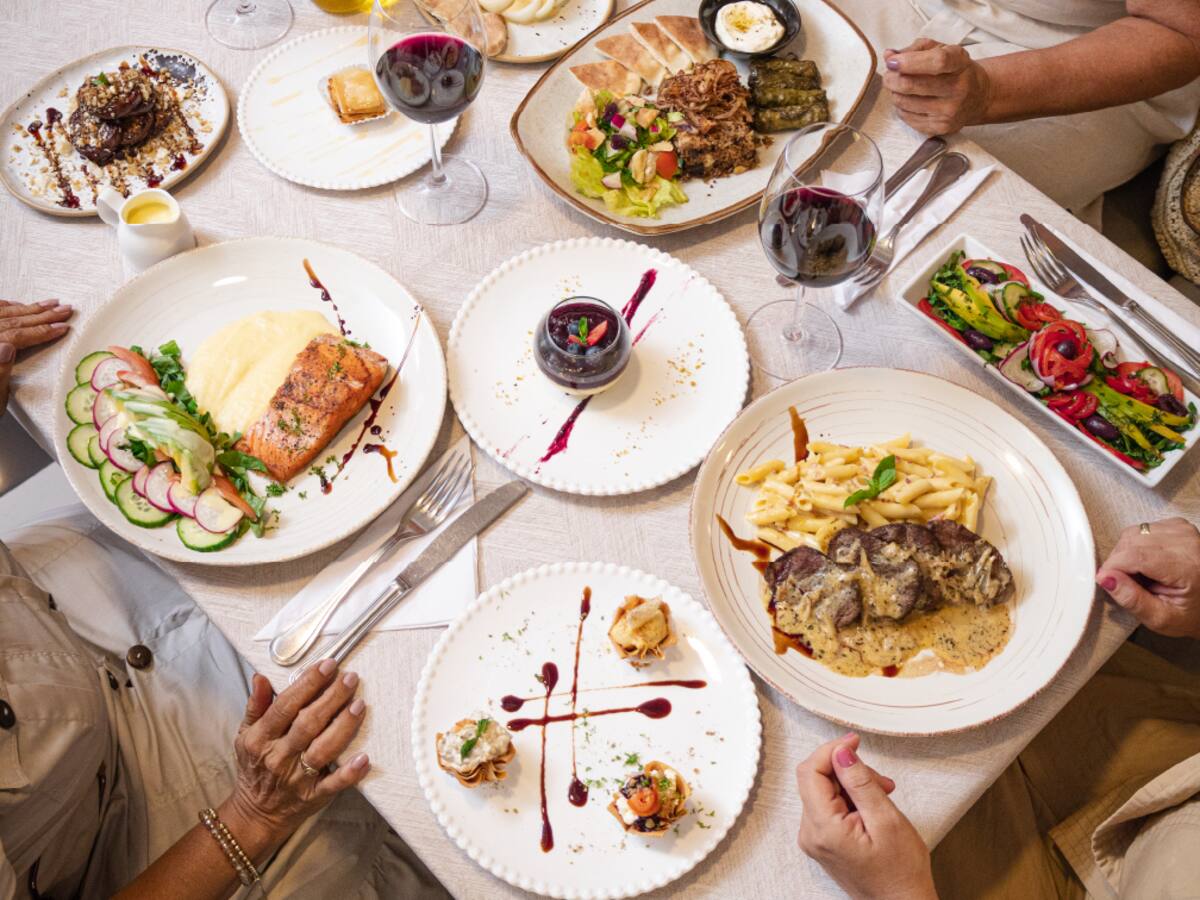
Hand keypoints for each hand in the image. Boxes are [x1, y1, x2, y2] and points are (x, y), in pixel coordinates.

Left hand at [0, 299, 72, 415]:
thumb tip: (7, 347)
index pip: (16, 336)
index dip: (41, 331)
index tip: (61, 327)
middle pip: (11, 322)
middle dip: (40, 315)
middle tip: (63, 310)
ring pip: (2, 315)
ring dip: (28, 309)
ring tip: (49, 305)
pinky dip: (6, 307)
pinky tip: (17, 305)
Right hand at [224, 660, 369, 852]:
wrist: (255, 814)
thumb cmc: (255, 767)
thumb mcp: (246, 735)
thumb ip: (256, 706)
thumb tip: (261, 677)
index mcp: (261, 738)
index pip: (285, 706)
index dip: (307, 684)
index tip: (327, 665)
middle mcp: (279, 756)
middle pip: (308, 724)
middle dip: (331, 698)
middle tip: (350, 678)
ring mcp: (297, 778)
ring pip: (323, 749)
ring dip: (343, 727)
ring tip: (359, 705)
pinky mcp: (313, 796)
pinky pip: (333, 784)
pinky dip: (349, 773)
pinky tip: (364, 758)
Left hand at [797, 734, 935, 899]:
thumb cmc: (901, 873)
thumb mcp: (887, 820)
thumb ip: (860, 782)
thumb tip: (841, 752)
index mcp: (823, 829)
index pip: (810, 772)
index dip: (831, 750)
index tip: (854, 741)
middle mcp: (811, 834)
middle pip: (817, 779)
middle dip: (848, 770)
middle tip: (881, 780)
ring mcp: (816, 839)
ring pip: (825, 791)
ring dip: (853, 785)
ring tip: (883, 795)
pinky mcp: (824, 841)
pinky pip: (830, 806)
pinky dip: (851, 799)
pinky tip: (873, 806)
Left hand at [883, 39, 992, 135]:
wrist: (978, 96)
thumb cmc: (954, 70)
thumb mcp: (941, 50)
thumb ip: (914, 49)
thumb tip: (889, 55)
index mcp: (959, 63)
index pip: (936, 62)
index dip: (909, 62)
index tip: (892, 62)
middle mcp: (958, 88)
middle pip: (913, 85)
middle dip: (892, 79)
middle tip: (889, 75)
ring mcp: (950, 111)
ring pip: (904, 102)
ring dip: (895, 93)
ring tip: (899, 87)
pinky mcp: (941, 128)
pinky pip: (907, 117)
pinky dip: (901, 107)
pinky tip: (909, 101)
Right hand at [1096, 517, 1199, 637]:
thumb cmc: (1188, 613)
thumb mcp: (1160, 619)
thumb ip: (1133, 600)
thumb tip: (1106, 578)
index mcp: (1188, 569)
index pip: (1137, 556)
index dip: (1113, 567)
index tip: (1105, 579)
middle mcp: (1188, 544)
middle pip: (1132, 542)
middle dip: (1119, 562)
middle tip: (1129, 582)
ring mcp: (1184, 531)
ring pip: (1133, 533)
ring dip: (1125, 553)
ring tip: (1140, 572)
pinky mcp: (1177, 525)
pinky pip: (1140, 529)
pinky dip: (1134, 545)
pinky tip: (1146, 560)